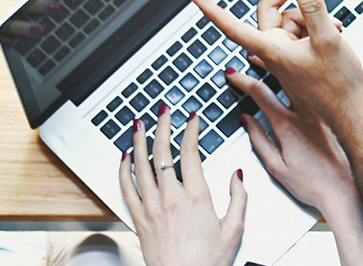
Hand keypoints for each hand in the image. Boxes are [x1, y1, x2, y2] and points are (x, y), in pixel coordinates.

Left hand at [118, 105, 247, 265]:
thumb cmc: (207, 263)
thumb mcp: (234, 230)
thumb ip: (238, 198)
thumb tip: (237, 174)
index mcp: (197, 197)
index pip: (190, 153)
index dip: (191, 130)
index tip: (192, 118)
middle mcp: (171, 198)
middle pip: (162, 152)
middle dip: (162, 126)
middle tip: (163, 112)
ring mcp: (152, 208)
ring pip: (140, 165)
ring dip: (139, 141)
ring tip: (139, 124)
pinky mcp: (139, 219)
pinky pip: (127, 188)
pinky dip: (124, 169)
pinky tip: (124, 157)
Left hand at [192, 0, 362, 124]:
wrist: (351, 110)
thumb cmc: (338, 85)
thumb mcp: (328, 39)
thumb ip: (313, 7)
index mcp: (272, 50)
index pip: (233, 28)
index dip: (214, 12)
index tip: (198, 0)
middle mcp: (275, 52)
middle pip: (271, 12)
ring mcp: (286, 55)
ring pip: (291, 19)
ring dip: (312, 15)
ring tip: (334, 25)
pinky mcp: (298, 57)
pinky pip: (300, 31)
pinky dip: (316, 26)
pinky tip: (334, 30)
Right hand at [227, 68, 355, 216]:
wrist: (346, 192)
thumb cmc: (314, 185)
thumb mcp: (276, 167)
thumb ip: (258, 140)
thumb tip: (246, 120)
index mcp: (288, 125)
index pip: (260, 93)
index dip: (242, 80)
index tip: (233, 74)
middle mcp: (306, 114)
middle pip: (283, 75)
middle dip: (265, 61)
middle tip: (253, 54)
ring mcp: (323, 112)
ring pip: (304, 79)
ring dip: (288, 65)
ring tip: (277, 56)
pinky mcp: (335, 116)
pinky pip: (320, 89)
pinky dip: (308, 78)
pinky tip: (305, 73)